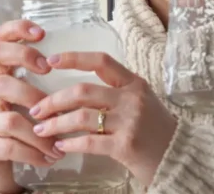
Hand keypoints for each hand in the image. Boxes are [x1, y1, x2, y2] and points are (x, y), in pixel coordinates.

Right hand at [0, 20, 62, 192]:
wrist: (8, 167)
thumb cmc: (33, 127)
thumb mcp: (40, 100)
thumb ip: (52, 83)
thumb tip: (87, 63)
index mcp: (5, 78)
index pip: (0, 42)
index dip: (15, 31)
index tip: (41, 33)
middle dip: (24, 67)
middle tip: (47, 70)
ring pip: (8, 117)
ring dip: (38, 127)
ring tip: (58, 137)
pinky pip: (9, 147)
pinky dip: (34, 152)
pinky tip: (51, 156)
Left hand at [28, 52, 177, 186]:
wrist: (177, 156)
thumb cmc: (155, 128)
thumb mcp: (141, 100)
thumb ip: (115, 91)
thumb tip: (76, 91)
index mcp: (133, 83)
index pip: (101, 61)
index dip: (74, 58)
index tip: (51, 61)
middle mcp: (132, 98)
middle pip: (83, 91)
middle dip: (54, 100)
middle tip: (36, 108)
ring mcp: (129, 122)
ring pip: (81, 117)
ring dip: (55, 123)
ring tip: (40, 129)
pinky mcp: (125, 145)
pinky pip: (89, 142)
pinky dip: (70, 143)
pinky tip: (59, 145)